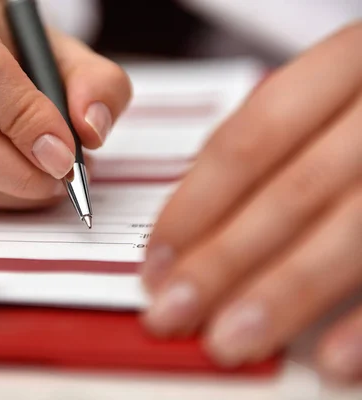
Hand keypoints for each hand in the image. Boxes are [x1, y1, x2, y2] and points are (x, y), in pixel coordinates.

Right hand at [0, 0, 130, 209]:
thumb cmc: (15, 51)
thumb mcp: (64, 52)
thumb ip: (96, 83)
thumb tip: (89, 132)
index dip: (23, 119)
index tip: (63, 152)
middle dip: (15, 171)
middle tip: (59, 179)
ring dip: (7, 190)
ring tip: (45, 179)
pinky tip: (13, 181)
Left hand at [141, 22, 361, 382]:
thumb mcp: (334, 97)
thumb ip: (276, 147)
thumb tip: (192, 224)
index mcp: (349, 65)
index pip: (249, 140)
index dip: (193, 206)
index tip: (155, 262)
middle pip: (293, 191)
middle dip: (224, 261)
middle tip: (171, 313)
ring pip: (353, 230)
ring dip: (285, 294)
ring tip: (229, 342)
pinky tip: (330, 361)